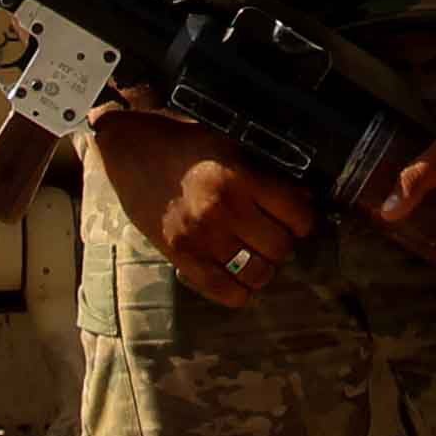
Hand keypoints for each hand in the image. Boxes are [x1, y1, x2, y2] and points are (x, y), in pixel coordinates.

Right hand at [84, 101, 319, 307]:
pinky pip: (226, 292)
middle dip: (283, 242)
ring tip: (256, 254)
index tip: (296, 218)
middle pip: (280, 247)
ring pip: (258, 273)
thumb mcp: (232, 145)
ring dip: (264, 266)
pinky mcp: (181, 258)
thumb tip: (305, 201)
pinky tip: (237, 274)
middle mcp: (223, 210)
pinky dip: (239, 290)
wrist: (130, 150)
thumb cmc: (184, 142)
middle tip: (272, 233)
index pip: (298, 216)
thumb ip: (267, 175)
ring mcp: (201, 238)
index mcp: (240, 177)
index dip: (303, 219)